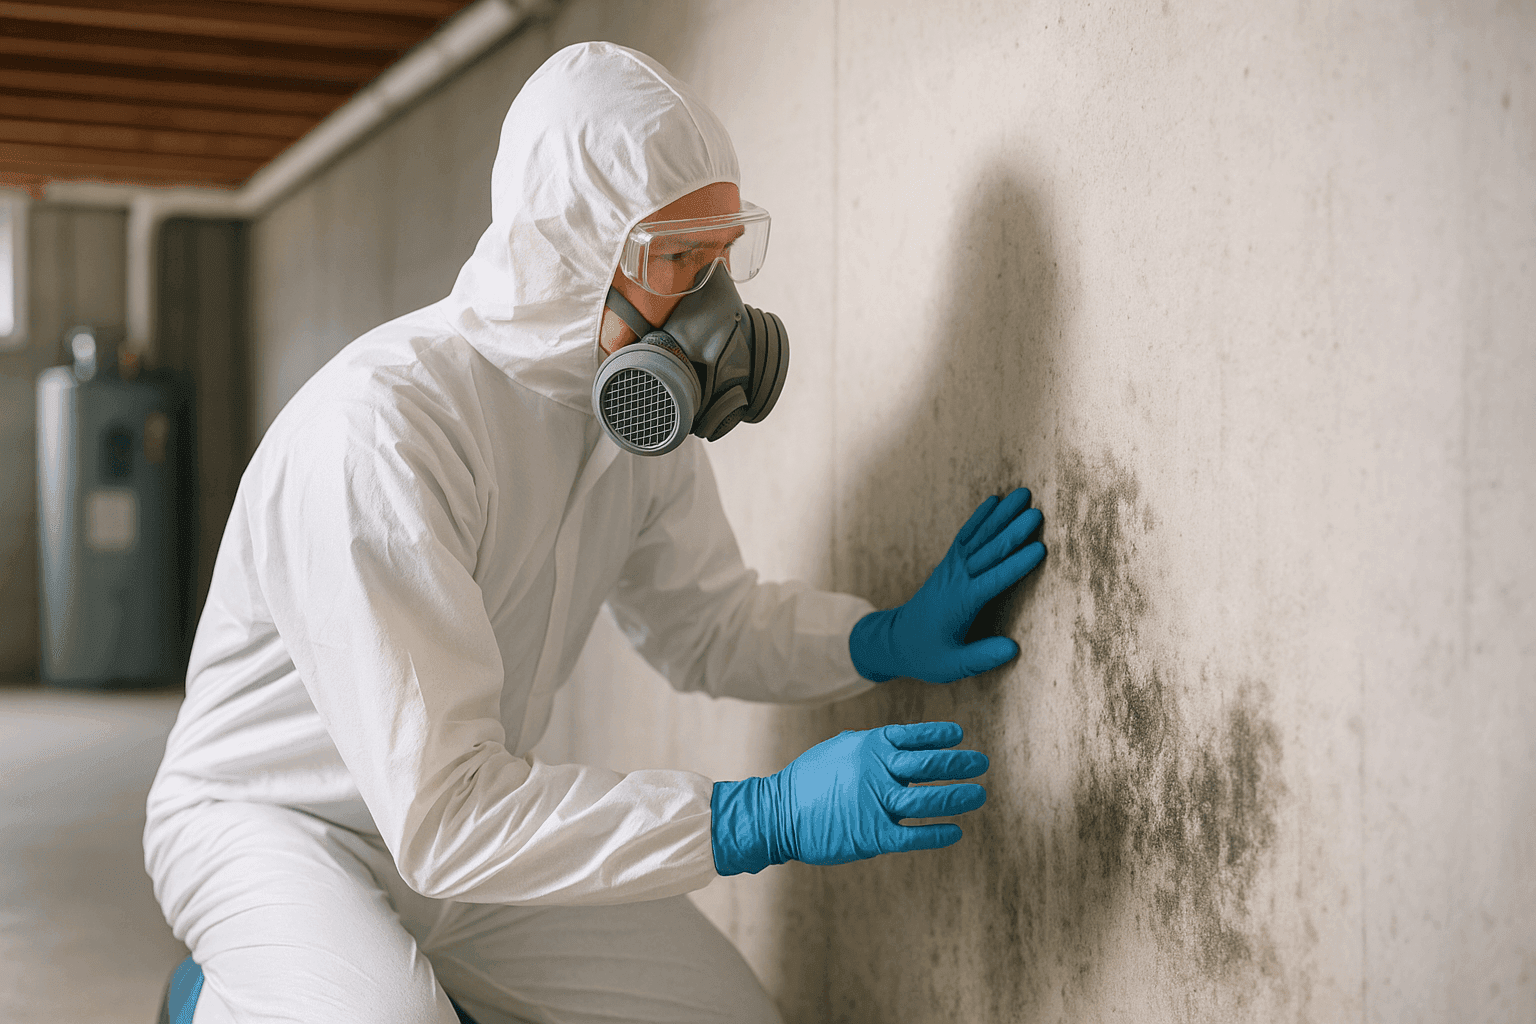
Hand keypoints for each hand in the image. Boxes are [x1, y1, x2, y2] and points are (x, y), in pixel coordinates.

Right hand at [710, 721, 988, 874]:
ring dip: (958, 796)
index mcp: (869, 746)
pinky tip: (955, 832)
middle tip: (981, 764)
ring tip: (978, 795)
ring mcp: (876, 803)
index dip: (941, 736)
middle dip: (960, 763)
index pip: (914, 736)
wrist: (777, 813)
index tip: (960, 737)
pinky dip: (938, 833)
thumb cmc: (808, 780)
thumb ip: (871, 745)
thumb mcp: (839, 748)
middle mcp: (876, 771)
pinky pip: (915, 834)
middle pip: (930, 764)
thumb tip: (901, 743)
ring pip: (928, 798)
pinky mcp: (873, 836)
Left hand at [849, 488, 1045, 683]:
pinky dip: (979, 517)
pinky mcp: (948, 563)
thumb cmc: (927, 655)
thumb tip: (1013, 649)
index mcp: (961, 603)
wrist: (896, 640)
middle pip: (989, 551)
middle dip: (1014, 531)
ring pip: (980, 536)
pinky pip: (965, 535)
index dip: (1017, 565)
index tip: (1040, 550)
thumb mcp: (953, 666)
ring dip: (1002, 515)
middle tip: (1037, 512)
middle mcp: (957, 580)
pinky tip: (994, 501)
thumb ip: (982, 657)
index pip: (994, 580)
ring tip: (1024, 494)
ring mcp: (951, 568)